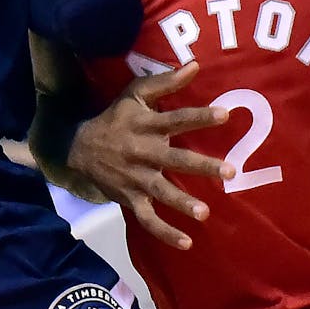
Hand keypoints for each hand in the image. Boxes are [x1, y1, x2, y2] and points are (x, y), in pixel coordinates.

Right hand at [66, 61, 234, 249]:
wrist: (79, 147)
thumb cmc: (116, 117)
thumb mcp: (135, 94)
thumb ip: (165, 81)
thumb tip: (196, 66)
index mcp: (147, 126)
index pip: (177, 119)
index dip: (200, 117)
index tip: (225, 115)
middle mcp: (143, 153)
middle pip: (175, 160)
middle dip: (202, 166)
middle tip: (230, 171)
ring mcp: (136, 179)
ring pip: (162, 193)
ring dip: (183, 203)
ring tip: (205, 213)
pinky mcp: (131, 200)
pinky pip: (148, 220)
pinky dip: (165, 233)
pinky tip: (187, 243)